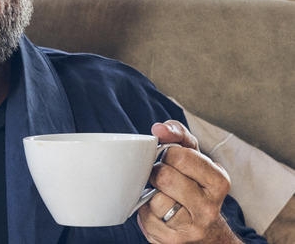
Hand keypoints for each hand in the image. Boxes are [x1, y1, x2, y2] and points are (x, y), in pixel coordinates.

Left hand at [136, 120, 239, 242]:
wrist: (205, 231)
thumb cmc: (194, 184)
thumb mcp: (194, 156)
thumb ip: (178, 135)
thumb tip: (159, 129)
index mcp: (219, 181)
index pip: (180, 156)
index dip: (168, 154)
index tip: (172, 160)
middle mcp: (209, 207)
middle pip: (165, 177)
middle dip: (157, 173)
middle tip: (162, 178)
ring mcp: (191, 227)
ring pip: (154, 199)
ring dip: (151, 193)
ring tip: (163, 195)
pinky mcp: (172, 240)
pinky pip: (144, 217)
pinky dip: (145, 211)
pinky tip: (157, 211)